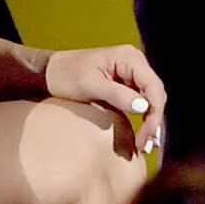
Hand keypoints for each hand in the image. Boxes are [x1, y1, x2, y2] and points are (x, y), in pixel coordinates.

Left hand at [43, 44, 167, 159]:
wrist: (50, 73)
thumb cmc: (66, 75)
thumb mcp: (90, 86)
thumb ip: (118, 95)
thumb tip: (144, 108)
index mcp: (129, 58)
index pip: (153, 87)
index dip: (155, 112)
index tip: (147, 135)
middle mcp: (135, 62)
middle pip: (155, 93)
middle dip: (154, 120)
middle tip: (146, 145)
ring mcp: (130, 73)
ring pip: (150, 99)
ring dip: (150, 121)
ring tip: (146, 145)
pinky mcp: (125, 83)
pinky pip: (140, 101)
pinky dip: (142, 117)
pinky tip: (142, 134)